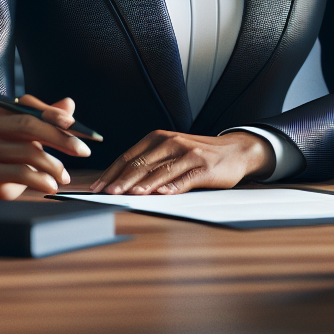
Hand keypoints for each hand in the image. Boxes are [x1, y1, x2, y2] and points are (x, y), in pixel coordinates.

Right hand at [0, 94, 90, 199]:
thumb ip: (50, 116)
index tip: (73, 124)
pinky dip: (42, 180)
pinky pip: (21, 174)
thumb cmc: (16, 146)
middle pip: (28, 125)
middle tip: (83, 150)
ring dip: (54, 166)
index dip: (52, 113)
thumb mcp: (33, 130)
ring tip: (65, 176)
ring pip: (29, 152)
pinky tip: (52, 185)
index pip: (27, 104)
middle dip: (60, 138)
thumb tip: (69, 103)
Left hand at [90, 130, 272, 194]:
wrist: (236, 150)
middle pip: (142, 163)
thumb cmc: (199, 154)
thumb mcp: (172, 151)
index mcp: (160, 138)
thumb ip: (151, 162)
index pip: (129, 156)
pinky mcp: (204, 166)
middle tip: (106, 194)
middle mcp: (173, 142)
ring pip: (161, 170)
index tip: (96, 188)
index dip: (111, 172)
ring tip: (129, 194)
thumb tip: (119, 181)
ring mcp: (189, 154)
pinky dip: (173, 186)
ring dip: (144, 184)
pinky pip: (186, 178)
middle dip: (121, 180)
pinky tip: (162, 194)